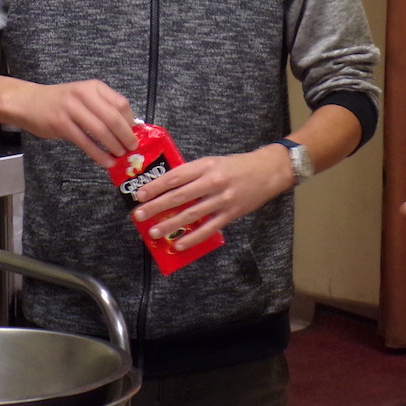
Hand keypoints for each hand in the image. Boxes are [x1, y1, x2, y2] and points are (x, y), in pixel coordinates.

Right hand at [8, 79, 136, 167]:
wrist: (28, 102)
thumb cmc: (60, 102)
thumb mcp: (84, 96)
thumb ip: (103, 108)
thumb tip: (126, 129)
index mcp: (94, 87)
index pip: (121, 103)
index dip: (131, 121)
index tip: (135, 134)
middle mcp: (84, 95)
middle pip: (113, 118)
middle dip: (126, 136)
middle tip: (132, 149)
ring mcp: (72, 109)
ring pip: (100, 130)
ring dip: (113, 146)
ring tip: (120, 156)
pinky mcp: (61, 124)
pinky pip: (85, 142)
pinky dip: (98, 154)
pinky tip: (105, 161)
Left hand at [131, 145, 295, 249]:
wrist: (267, 171)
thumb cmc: (236, 165)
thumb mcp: (212, 162)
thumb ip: (192, 173)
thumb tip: (167, 187)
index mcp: (205, 166)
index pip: (174, 177)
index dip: (155, 186)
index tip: (140, 195)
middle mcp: (212, 182)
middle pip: (178, 196)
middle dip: (156, 207)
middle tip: (138, 215)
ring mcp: (222, 200)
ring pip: (191, 214)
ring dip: (170, 225)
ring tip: (154, 232)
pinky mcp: (231, 214)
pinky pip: (208, 228)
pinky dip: (193, 238)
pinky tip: (179, 244)